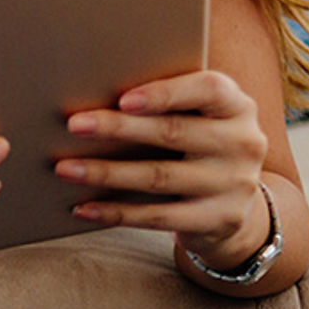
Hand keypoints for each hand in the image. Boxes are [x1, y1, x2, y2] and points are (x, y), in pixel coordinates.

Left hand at [56, 69, 270, 261]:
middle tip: (73, 125)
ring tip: (65, 168)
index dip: (165, 93)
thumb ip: (164, 103)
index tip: (123, 99)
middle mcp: (243, 142)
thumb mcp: (196, 118)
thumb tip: (89, 95)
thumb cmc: (196, 145)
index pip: (208, 89)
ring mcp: (235, 184)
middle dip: (118, 128)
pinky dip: (116, 212)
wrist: (234, 204)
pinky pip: (159, 216)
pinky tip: (82, 207)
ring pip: (159, 176)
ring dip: (106, 172)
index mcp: (237, 106)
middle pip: (174, 132)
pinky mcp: (220, 219)